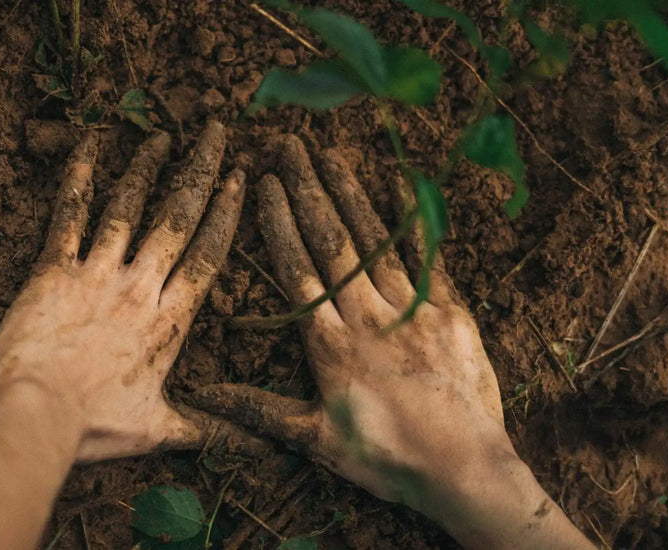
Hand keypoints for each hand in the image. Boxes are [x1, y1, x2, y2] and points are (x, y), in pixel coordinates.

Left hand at [0, 122, 245, 462]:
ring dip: (146, 168)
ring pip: (128, 208)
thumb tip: (260, 450)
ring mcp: (97, 274)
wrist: (37, 417)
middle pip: (178, 218)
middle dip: (200, 172)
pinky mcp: (53, 271)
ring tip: (161, 136)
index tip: (239, 181)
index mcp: (169, 321)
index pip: (207, 256)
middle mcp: (139, 288)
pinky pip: (68, 218)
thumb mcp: (161, 431)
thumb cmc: (96, 427)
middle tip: (216, 132)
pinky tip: (88, 150)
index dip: (226, 215)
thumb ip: (209, 430)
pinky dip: (77, 181)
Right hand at [196, 137, 591, 548]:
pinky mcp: (450, 312)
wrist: (464, 469)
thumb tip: (203, 394)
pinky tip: (399, 182)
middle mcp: (366, 316)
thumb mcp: (316, 440)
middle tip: (289, 146)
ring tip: (330, 153)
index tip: (263, 183)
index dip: (278, 222)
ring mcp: (411, 309)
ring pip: (372, 240)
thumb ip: (260, 409)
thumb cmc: (386, 461)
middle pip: (330, 242)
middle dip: (307, 190)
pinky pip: (427, 255)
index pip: (296, 270)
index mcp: (329, 344)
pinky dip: (412, 218)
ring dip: (349, 193)